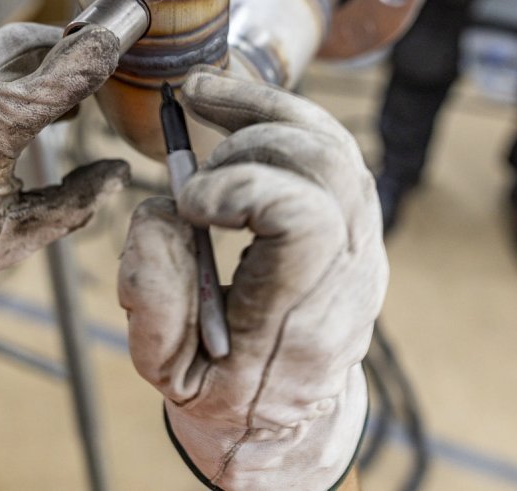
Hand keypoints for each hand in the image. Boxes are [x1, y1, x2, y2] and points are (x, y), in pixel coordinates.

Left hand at [0, 23, 128, 328]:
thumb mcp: (13, 238)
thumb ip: (73, 203)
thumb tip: (118, 173)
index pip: (36, 90)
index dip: (78, 65)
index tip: (112, 44)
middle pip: (16, 45)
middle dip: (63, 46)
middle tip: (97, 62)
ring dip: (36, 61)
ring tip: (66, 97)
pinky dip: (7, 77)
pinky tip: (24, 108)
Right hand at [118, 66, 387, 489]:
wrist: (284, 420)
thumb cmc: (223, 395)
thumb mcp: (168, 369)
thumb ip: (155, 297)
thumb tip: (166, 213)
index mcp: (300, 320)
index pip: (308, 222)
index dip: (245, 188)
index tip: (190, 203)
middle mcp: (346, 276)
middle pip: (330, 167)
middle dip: (252, 138)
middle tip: (193, 156)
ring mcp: (361, 247)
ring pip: (336, 146)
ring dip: (266, 109)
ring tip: (202, 95)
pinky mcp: (356, 227)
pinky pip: (332, 150)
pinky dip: (281, 118)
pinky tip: (230, 110)